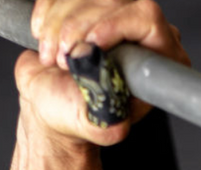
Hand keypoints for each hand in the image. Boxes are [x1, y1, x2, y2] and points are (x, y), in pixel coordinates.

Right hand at [16, 0, 189, 147]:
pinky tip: (43, 36)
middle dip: (78, 28)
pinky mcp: (87, 3)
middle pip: (112, 0)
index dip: (113, 24)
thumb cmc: (76, 113)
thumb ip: (107, 123)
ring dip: (59, 23)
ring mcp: (114, 12)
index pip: (146, 18)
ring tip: (52, 57)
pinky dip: (47, 10)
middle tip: (64, 60)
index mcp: (157, 59)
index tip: (87, 45)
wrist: (48, 99)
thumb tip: (116, 122)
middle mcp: (141, 31)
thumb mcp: (94, 125)